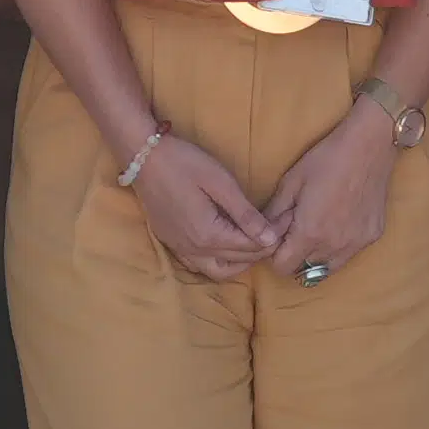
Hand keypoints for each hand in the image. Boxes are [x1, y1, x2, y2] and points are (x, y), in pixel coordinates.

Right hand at [125, 129, 281, 282]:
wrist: (143, 157)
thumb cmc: (185, 164)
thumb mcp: (221, 183)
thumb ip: (245, 214)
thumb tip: (271, 238)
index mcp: (209, 235)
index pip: (251, 248)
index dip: (272, 238)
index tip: (285, 224)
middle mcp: (194, 249)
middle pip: (237, 262)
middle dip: (260, 252)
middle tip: (275, 233)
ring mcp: (179, 248)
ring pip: (217, 271)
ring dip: (239, 263)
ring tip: (253, 243)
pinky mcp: (170, 242)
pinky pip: (198, 265)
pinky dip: (217, 262)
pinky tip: (225, 246)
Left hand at [266, 103, 401, 281]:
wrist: (370, 145)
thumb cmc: (326, 159)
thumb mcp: (291, 183)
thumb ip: (274, 214)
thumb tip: (264, 233)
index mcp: (309, 233)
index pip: (283, 268)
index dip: (275, 255)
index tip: (278, 238)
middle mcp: (334, 246)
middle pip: (304, 271)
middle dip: (295, 255)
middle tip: (296, 230)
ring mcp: (356, 244)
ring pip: (327, 268)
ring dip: (317, 255)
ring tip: (317, 228)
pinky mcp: (372, 237)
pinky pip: (348, 254)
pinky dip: (339, 246)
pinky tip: (340, 221)